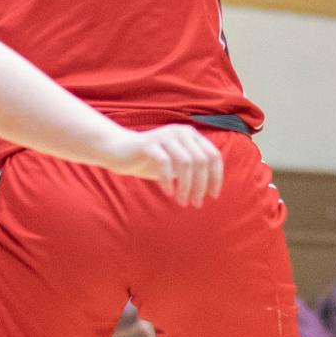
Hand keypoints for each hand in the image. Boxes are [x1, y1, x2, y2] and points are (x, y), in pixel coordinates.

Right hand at [106, 124, 224, 206]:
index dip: (216, 177)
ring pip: (186, 163)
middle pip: (201, 161)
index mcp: (191, 135)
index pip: (213, 156)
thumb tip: (213, 189)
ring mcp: (165, 136)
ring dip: (186, 186)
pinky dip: (168, 180)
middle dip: (201, 185)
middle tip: (196, 203)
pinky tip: (168, 192)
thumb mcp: (177, 164)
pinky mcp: (149, 144)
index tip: (213, 196)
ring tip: (182, 202)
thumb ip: (194, 170)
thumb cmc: (152, 160)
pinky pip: (164, 163)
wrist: (119, 151)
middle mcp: (181, 132)